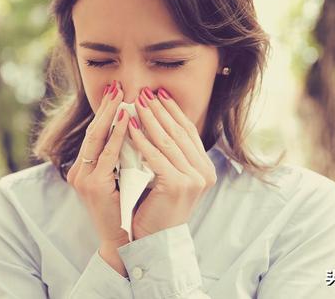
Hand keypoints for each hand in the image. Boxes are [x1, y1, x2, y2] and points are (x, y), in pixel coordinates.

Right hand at [67, 79, 130, 247]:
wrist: (122, 243)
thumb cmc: (127, 211)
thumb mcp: (122, 179)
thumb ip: (124, 158)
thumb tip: (138, 132)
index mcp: (86, 169)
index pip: (96, 134)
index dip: (105, 112)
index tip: (116, 93)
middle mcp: (79, 171)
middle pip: (93, 131)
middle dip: (105, 107)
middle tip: (117, 86)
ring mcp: (83, 178)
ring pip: (96, 138)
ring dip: (109, 115)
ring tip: (120, 96)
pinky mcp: (92, 186)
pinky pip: (107, 155)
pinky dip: (117, 136)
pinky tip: (126, 121)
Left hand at [128, 86, 216, 240]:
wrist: (153, 241)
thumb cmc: (156, 209)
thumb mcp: (168, 177)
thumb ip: (170, 154)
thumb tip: (158, 121)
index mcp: (204, 169)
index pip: (187, 132)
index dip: (173, 111)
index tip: (158, 94)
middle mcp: (204, 172)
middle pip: (178, 132)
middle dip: (160, 110)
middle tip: (145, 92)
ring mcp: (193, 179)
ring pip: (167, 141)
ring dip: (149, 119)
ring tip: (136, 103)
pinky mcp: (176, 184)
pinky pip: (155, 156)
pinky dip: (141, 140)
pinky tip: (129, 127)